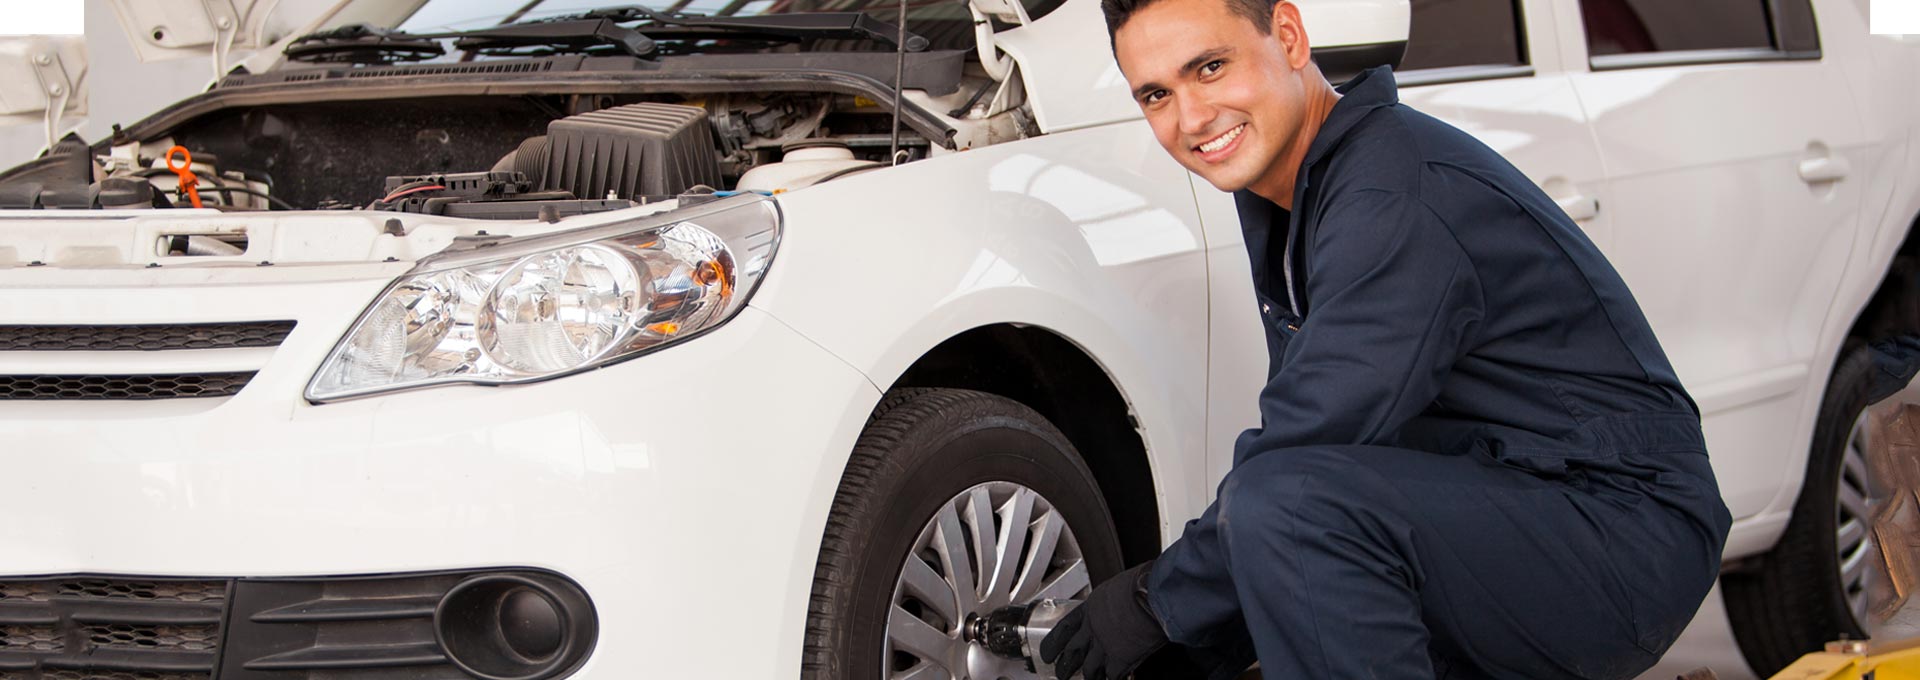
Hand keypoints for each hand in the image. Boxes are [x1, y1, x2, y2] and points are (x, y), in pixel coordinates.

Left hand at [1039, 560, 1166, 678]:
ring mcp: (1104, 646)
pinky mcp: (1119, 659)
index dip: (1054, 642)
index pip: (1065, 628)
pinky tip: (1113, 679)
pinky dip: (1111, 679)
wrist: (1152, 595)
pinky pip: (1111, 676)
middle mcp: (1093, 628)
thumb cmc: (1141, 585)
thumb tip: (1117, 607)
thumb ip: (1111, 603)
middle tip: (1061, 672)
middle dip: (1064, 666)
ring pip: (1089, 668)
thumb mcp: (1117, 588)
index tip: (1049, 651)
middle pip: (1072, 652)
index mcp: (1091, 608)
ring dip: (1088, 677)